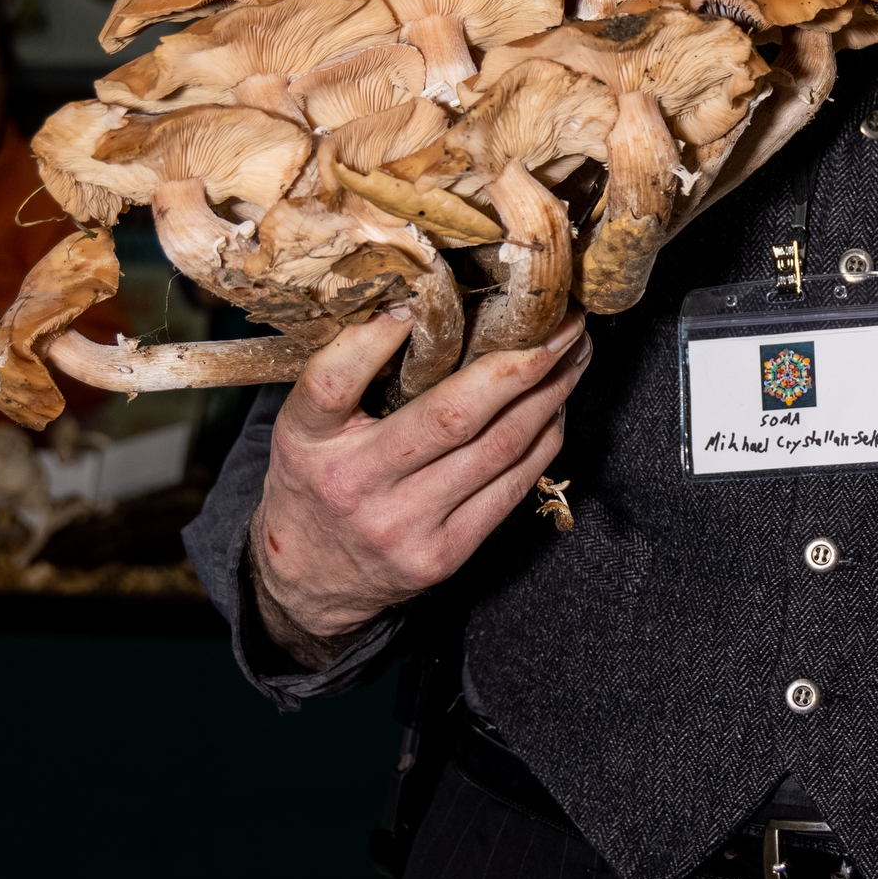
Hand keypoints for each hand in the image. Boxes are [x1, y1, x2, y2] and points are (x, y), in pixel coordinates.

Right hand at [254, 308, 591, 642]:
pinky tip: (554, 405)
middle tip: (562, 322)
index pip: (333, 381)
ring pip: (498, 449)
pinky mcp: (444, 554)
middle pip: (450, 416)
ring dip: (548, 394)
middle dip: (520, 362)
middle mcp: (354, 485)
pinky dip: (542, 439)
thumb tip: (425, 303)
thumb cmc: (316, 480)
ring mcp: (404, 525)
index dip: (375, 338)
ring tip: (573, 355)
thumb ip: (348, 372)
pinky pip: (511, 487)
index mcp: (306, 441)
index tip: (420, 300)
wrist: (309, 578)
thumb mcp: (304, 425)